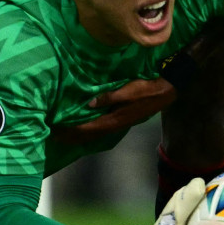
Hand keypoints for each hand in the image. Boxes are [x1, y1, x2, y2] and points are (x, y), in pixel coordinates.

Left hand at [47, 79, 176, 148]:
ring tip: (67, 135)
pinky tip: (87, 127)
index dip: (73, 131)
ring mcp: (121, 123)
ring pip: (97, 133)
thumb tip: (89, 104)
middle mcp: (117, 124)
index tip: (58, 132)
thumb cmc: (148, 87)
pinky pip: (103, 128)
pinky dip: (92, 130)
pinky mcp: (123, 119)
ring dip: (82, 135)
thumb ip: (109, 97)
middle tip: (56, 136)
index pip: (89, 128)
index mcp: (116, 118)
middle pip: (91, 135)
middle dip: (74, 137)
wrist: (167, 90)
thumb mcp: (129, 90)